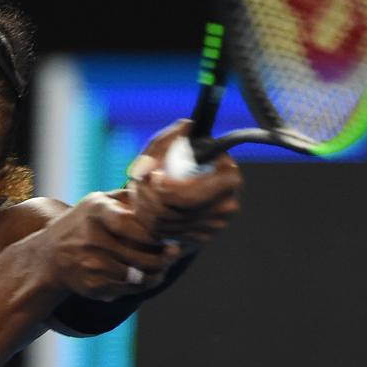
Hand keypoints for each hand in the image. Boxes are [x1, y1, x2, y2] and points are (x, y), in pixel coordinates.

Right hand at [35, 190, 181, 301]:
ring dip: (156, 273)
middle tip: (174, 253)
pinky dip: (141, 285)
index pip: (131, 224)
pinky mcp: (91, 285)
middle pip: (139, 254)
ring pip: (136, 275)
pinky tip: (147, 278)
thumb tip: (160, 191)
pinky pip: (127, 289)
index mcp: (95, 211)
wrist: (48, 256)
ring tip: (164, 267)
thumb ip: (126, 197)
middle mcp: (89, 238)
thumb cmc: (82, 225)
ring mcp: (89, 263)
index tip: (168, 235)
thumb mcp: (97, 202)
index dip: (154, 233)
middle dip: (163, 257)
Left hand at [127, 119, 242, 250]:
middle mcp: (226, 206)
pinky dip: (148, 221)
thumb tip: (185, 126)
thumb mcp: (173, 146)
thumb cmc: (180, 161)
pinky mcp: (199, 239)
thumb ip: (170, 139)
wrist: (184, 187)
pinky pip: (164, 235)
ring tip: (139, 189)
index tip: (152, 177)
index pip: (187, 196)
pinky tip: (146, 205)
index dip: (163, 190)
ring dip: (143, 207)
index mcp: (228, 178)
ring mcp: (213, 226)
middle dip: (146, 197)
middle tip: (137, 182)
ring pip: (164, 225)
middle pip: (172, 213)